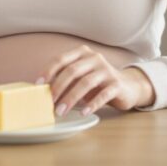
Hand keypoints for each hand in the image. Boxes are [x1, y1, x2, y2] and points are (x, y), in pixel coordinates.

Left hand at [37, 45, 153, 116]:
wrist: (128, 86)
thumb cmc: (97, 82)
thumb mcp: (81, 76)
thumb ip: (65, 78)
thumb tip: (42, 90)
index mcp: (82, 53)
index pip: (61, 59)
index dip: (48, 71)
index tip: (38, 85)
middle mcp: (95, 58)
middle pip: (72, 71)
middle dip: (58, 88)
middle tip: (49, 103)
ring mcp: (107, 70)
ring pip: (85, 83)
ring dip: (71, 98)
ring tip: (61, 111)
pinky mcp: (117, 85)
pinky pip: (102, 95)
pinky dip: (91, 104)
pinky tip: (83, 112)